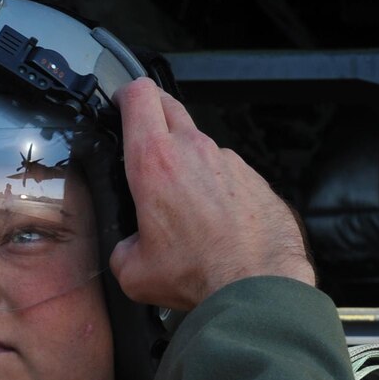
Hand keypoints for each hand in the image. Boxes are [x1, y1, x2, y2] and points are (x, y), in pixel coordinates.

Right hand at [108, 79, 313, 310]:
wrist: (258, 285)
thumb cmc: (199, 273)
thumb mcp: (134, 272)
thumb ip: (123, 250)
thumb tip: (128, 248)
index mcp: (155, 163)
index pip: (139, 96)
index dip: (126, 94)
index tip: (121, 105)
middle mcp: (193, 150)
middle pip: (168, 105)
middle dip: (153, 112)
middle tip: (145, 138)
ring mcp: (229, 161)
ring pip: (200, 145)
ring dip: (189, 162)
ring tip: (186, 205)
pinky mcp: (254, 178)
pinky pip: (228, 172)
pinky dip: (218, 188)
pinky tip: (218, 221)